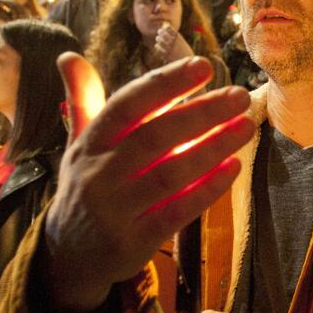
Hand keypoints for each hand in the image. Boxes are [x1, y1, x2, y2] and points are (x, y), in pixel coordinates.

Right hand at [41, 53, 254, 312]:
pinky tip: (233, 167)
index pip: (127, 105)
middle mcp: (98, 173)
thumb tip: (69, 55)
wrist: (67, 256)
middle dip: (201, 113)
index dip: (165, 83)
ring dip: (212, 148)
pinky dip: (206, 189)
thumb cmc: (87, 186)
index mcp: (89, 143)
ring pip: (169, 174)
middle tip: (240, 96)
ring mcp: (114, 211)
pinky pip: (176, 212)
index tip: (203, 65)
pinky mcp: (133, 242)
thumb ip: (83, 99)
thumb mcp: (79, 144)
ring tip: (246, 127)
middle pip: (154, 136)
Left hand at [154, 23, 194, 65]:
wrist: (188, 62)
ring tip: (161, 42)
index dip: (164, 28)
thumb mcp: (181, 40)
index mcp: (178, 37)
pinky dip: (157, 46)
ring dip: (158, 40)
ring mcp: (169, 48)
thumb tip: (164, 24)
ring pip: (158, 39)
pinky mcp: (165, 54)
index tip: (165, 30)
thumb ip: (173, 34)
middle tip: (160, 35)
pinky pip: (157, 47)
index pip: (167, 27)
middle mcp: (173, 41)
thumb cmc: (183, 49)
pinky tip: (160, 47)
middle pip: (161, 32)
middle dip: (160, 33)